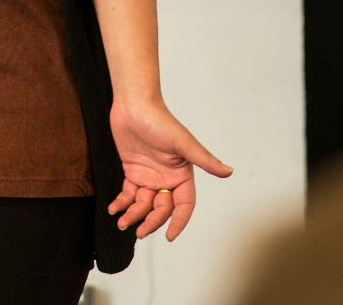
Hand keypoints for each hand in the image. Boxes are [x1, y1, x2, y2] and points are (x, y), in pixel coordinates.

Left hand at [107, 99, 232, 241]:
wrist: (134, 105)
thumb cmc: (160, 120)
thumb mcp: (183, 142)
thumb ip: (204, 160)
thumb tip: (228, 172)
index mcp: (181, 174)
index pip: (184, 205)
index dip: (178, 221)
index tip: (170, 237)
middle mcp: (167, 178)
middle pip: (161, 209)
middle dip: (151, 222)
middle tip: (139, 232)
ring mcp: (149, 176)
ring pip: (143, 205)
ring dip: (133, 215)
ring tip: (122, 222)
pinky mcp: (133, 171)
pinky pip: (128, 194)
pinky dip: (121, 203)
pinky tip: (113, 209)